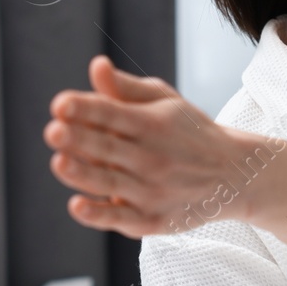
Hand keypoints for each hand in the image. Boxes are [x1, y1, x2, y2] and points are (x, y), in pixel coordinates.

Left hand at [44, 55, 252, 237]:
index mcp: (152, 123)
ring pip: (111, 183)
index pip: (112, 113)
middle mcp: (152, 157)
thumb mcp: (165, 102)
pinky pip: (122, 218)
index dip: (86, 108)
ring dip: (84, 174)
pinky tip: (77, 206)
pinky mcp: (153, 220)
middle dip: (80, 139)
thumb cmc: (188, 132)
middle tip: (52, 130)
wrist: (234, 175)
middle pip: (109, 148)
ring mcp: (153, 191)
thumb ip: (126, 88)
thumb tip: (95, 65)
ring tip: (59, 162)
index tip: (60, 104)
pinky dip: (100, 214)